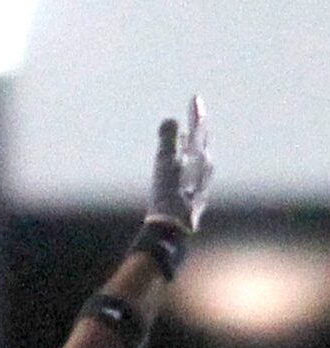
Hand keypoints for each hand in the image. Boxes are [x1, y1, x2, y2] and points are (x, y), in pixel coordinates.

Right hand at [148, 96, 211, 231]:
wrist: (174, 226)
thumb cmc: (168, 193)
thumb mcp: (165, 163)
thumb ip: (167, 139)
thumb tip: (170, 120)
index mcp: (199, 155)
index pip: (199, 127)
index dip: (196, 112)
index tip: (195, 98)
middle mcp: (206, 166)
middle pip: (202, 142)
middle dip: (197, 130)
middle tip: (194, 119)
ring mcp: (203, 182)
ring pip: (200, 159)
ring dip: (192, 148)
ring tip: (185, 144)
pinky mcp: (198, 197)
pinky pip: (196, 174)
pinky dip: (190, 165)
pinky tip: (184, 173)